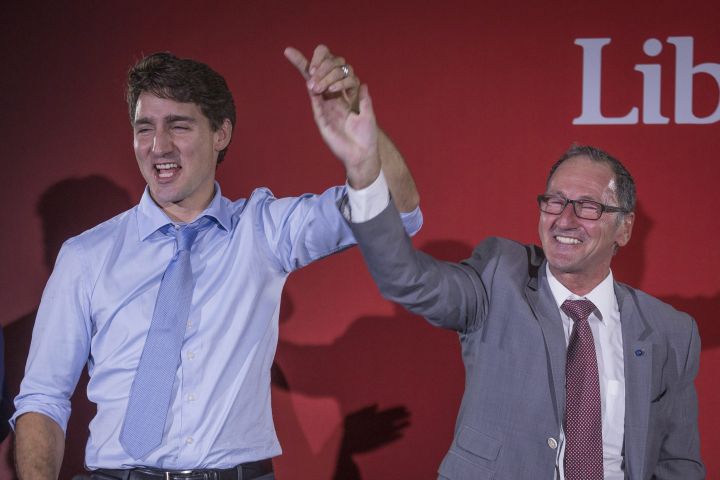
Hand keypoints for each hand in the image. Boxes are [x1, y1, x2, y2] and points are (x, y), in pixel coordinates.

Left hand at [285, 45, 380, 188]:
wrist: (358, 154)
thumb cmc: (339, 143)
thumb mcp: (323, 125)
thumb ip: (318, 107)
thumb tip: (310, 85)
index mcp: (322, 97)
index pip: (310, 74)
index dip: (300, 61)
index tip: (287, 51)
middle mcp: (334, 91)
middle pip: (326, 63)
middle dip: (318, 67)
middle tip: (312, 81)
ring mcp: (348, 92)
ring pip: (340, 68)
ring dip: (328, 74)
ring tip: (322, 89)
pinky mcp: (360, 96)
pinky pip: (352, 80)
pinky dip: (341, 81)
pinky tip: (333, 91)